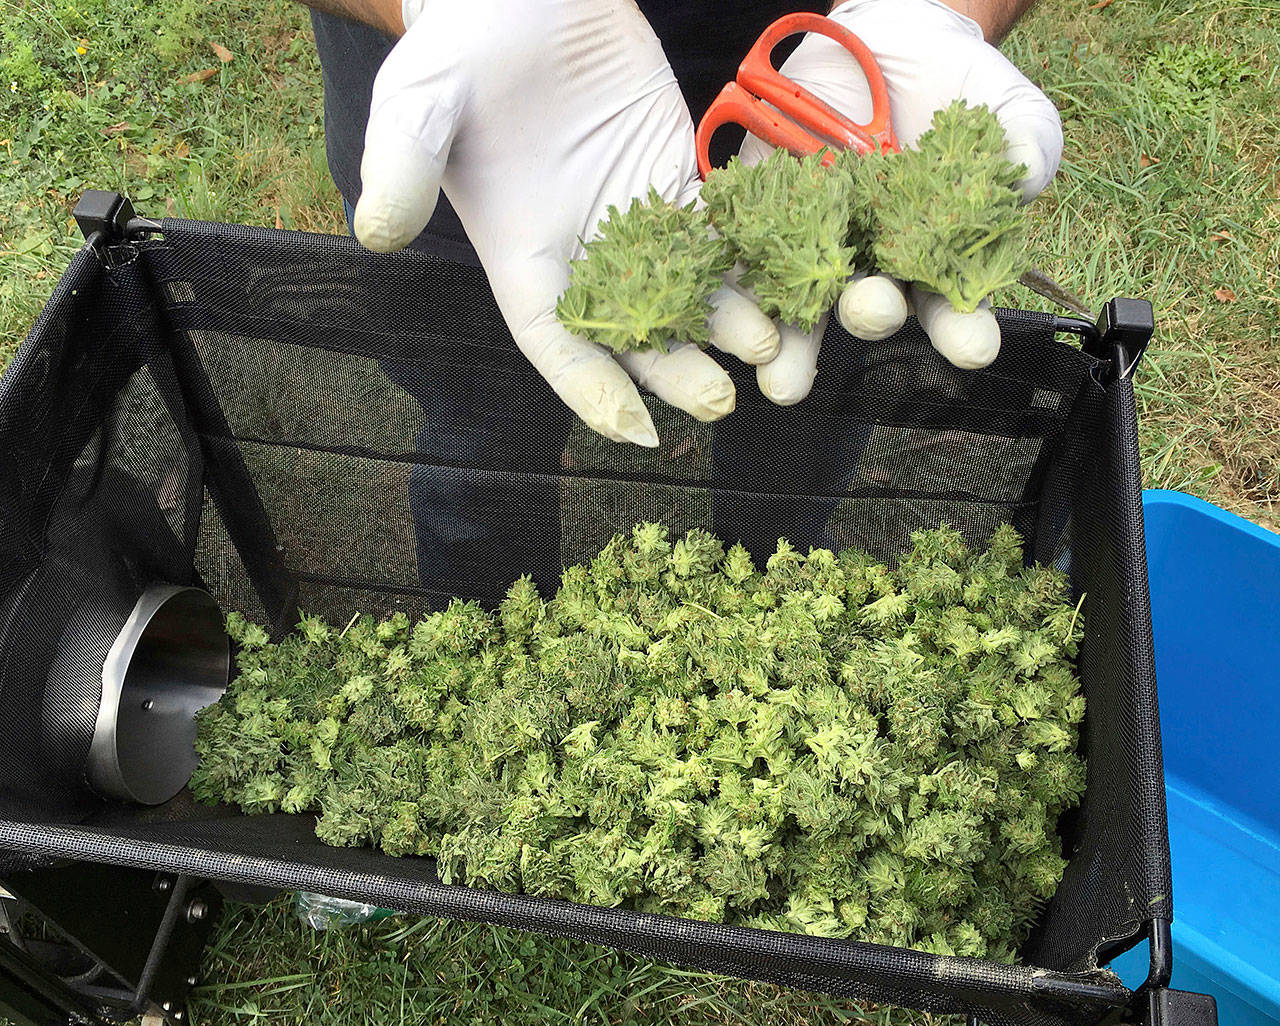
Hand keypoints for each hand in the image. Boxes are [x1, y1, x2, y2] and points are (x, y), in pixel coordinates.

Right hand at [352, 0, 780, 445]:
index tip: (633, 428)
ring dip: (727, 325)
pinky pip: (718, 232)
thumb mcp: (417, 103)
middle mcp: (582, 255)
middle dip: (675, 371)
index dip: (590, 389)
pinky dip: (749, 261)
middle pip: (634, 333)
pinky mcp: (676, 180)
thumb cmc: (458, 49)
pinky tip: (790, 285)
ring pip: (687, 291)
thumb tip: (376, 231)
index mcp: (522, 257)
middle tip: (721, 400)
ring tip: (770, 350)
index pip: (555, 341)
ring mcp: (634, 221)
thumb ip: (402, 166)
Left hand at [741, 0, 1062, 402]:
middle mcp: (875, 264)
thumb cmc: (961, 91)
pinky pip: (745, 253)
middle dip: (871, 314)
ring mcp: (817, 242)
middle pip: (871, 309)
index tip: (975, 346)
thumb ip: (1025, 141)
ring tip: (781, 378)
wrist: (894, 45)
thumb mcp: (1005, 107)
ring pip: (801, 303)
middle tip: (873, 310)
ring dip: (791, 344)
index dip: (963, 331)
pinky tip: (732, 313)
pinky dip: (737, 283)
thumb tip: (1026, 170)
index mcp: (936, 260)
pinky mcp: (765, 213)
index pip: (952, 309)